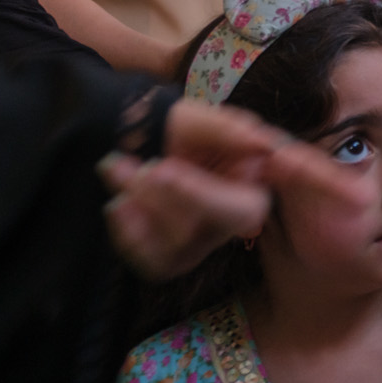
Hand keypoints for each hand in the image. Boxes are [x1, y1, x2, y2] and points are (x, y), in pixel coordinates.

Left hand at [100, 102, 282, 280]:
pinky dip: (128, 234)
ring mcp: (199, 245)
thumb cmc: (178, 129)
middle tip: (120, 165)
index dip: (200, 195)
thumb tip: (264, 144)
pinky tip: (118, 205)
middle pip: (196, 231)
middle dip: (154, 196)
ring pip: (172, 246)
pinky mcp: (170, 259)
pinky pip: (152, 262)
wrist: (140, 143)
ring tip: (116, 169)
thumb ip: (230, 130)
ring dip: (138, 207)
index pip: (240, 210)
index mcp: (249, 191)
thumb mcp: (200, 120)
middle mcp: (228, 225)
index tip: (161, 170)